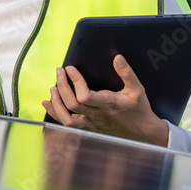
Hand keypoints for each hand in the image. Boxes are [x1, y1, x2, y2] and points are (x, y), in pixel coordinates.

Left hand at [41, 55, 169, 146]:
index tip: (70, 68)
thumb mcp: (137, 89)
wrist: (142, 131)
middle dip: (62, 86)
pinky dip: (55, 112)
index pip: (86, 96)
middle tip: (60, 71)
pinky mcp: (88, 126)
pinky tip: (48, 102)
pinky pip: (68, 123)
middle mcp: (98, 115)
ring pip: (67, 117)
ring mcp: (92, 123)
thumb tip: (117, 58)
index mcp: (109, 104)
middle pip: (73, 104)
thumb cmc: (139, 109)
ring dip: (57, 101)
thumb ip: (127, 73)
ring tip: (53, 86)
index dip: (75, 82)